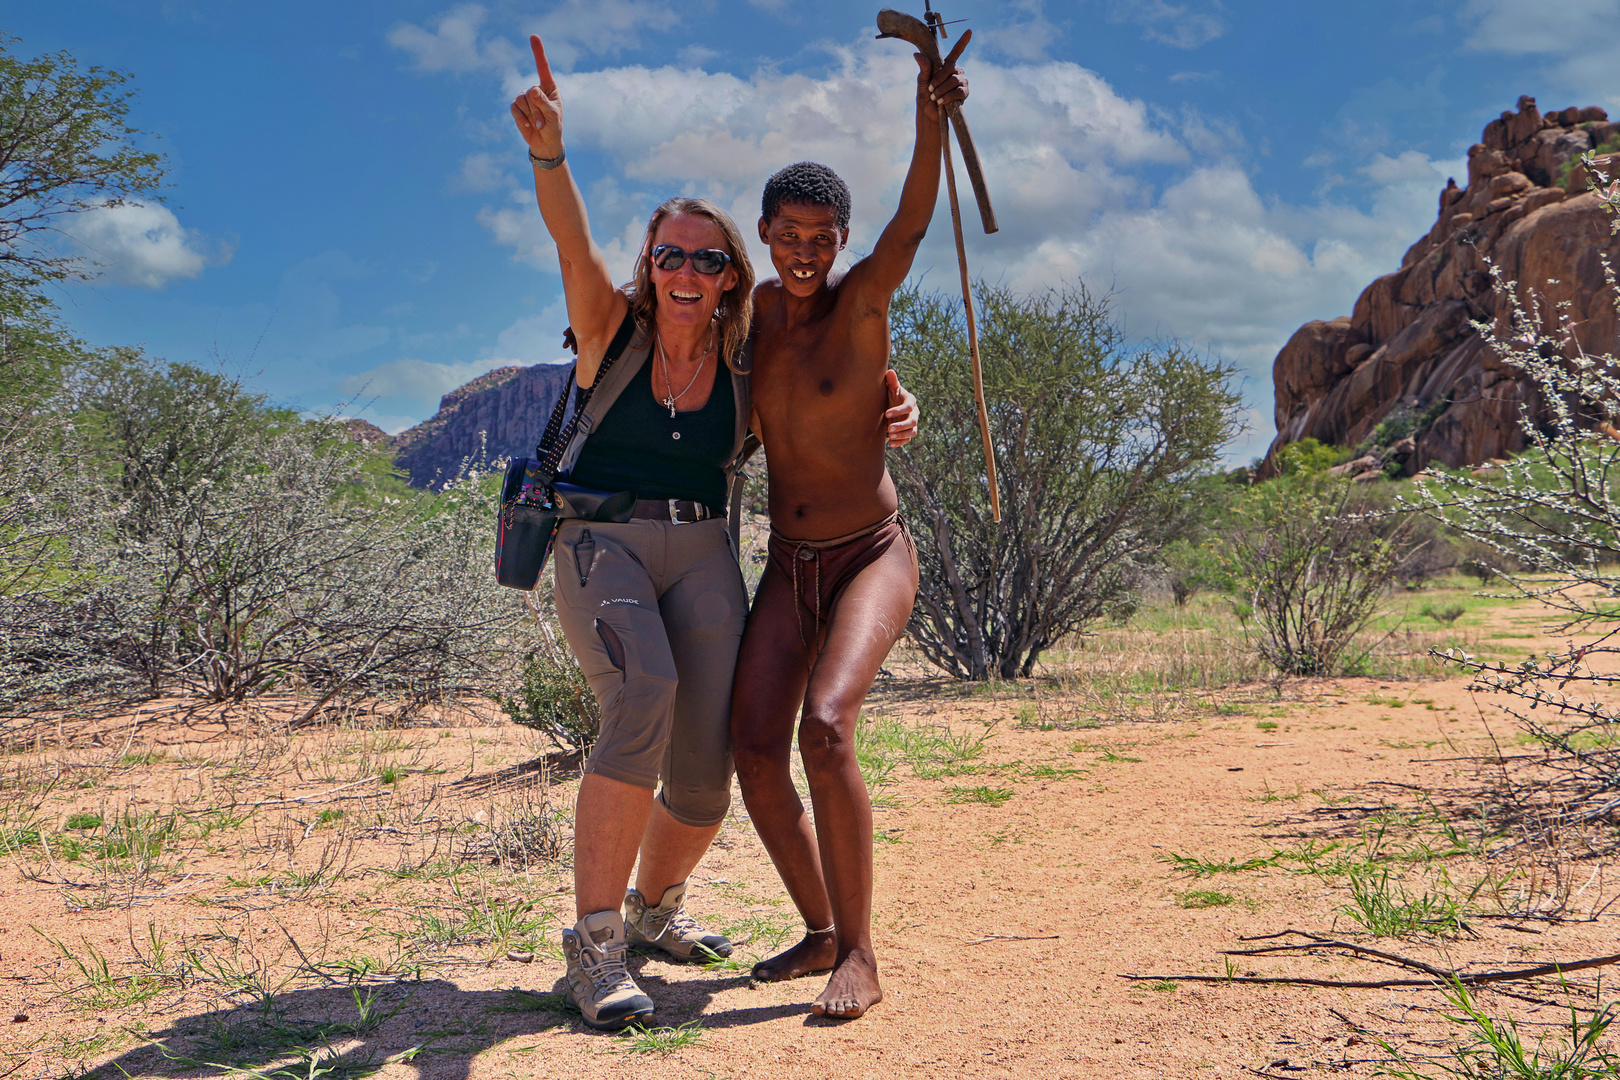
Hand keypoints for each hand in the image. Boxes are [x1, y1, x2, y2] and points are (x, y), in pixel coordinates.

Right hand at [509, 35, 563, 158]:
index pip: (543, 67)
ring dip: (530, 115)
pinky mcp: (517, 107)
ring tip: (537, 124)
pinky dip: (521, 118)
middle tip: (544, 121)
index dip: (537, 52)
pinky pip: (514, 107)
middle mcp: (536, 89)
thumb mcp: (552, 116)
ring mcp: (525, 97)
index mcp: (549, 87)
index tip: (533, 36)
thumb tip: (532, 90)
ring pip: (521, 99)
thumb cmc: (553, 127)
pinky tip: (528, 125)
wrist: (545, 143)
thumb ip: (543, 103)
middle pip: (530, 92)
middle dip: (537, 110)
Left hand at [884, 369, 919, 447]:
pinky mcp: (909, 432)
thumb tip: (889, 371)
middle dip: (901, 426)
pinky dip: (900, 442)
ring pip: (912, 431)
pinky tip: (890, 444)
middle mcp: (914, 413)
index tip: (886, 414)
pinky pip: (908, 439)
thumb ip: (891, 382)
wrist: (890, 407)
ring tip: (890, 436)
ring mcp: (912, 423)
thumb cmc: (890, 395)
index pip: (909, 406)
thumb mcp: (890, 389)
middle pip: (913, 421)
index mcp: (910, 401)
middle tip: (889, 429)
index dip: (899, 410)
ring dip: (902, 435)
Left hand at [915, 29, 969, 122]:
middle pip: (951, 68)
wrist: (929, 117)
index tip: (970, 31)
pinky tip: (941, 102)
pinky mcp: (964, 94)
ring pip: (954, 80)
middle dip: (938, 79)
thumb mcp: (922, 83)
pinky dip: (948, 97)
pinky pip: (959, 91)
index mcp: (946, 67)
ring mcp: (962, 83)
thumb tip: (917, 54)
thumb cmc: (925, 99)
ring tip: (935, 98)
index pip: (956, 52)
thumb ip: (924, 68)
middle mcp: (957, 72)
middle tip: (931, 90)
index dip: (963, 42)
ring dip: (942, 89)